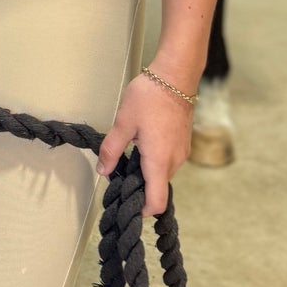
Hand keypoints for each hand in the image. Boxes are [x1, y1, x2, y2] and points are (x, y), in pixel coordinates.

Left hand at [95, 72, 193, 216]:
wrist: (175, 77)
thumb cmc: (150, 97)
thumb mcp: (123, 123)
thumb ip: (112, 150)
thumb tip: (104, 170)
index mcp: (159, 161)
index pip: (156, 201)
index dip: (142, 210)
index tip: (127, 205)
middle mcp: (174, 161)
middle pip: (158, 188)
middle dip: (139, 187)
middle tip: (119, 175)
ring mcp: (181, 152)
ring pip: (163, 174)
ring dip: (146, 172)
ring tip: (128, 155)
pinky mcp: (182, 143)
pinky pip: (168, 161)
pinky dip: (155, 161)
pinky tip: (141, 144)